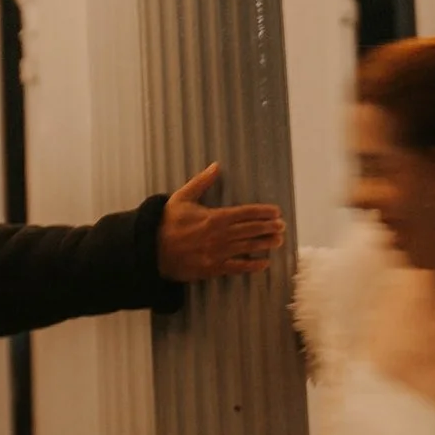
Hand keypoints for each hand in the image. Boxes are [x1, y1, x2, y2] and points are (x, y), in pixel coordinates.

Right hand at [159, 163, 283, 283]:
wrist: (152, 250)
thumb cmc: (167, 223)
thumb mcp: (182, 197)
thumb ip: (201, 182)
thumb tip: (216, 165)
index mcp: (214, 217)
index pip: (245, 212)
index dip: (263, 212)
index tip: (276, 212)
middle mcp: (219, 235)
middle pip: (250, 230)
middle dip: (268, 227)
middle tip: (282, 226)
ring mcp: (217, 253)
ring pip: (247, 247)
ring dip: (265, 244)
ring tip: (279, 241)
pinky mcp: (213, 268)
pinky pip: (237, 267)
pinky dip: (252, 266)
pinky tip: (264, 263)